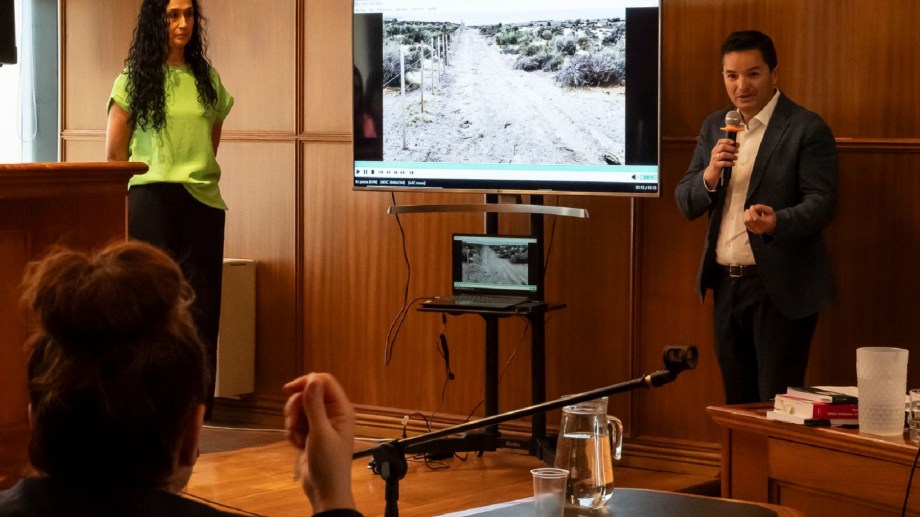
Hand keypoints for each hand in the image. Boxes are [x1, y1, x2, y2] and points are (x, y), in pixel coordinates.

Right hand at [284, 372, 356, 512]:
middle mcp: (332, 412)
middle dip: (296, 408)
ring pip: (299, 408)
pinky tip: (297, 446)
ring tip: (298, 439)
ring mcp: (320, 423)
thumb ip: (315, 405)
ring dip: (293, 422)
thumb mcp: (320, 433)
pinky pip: (295, 422)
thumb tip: (312, 378)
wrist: (324, 490)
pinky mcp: (310, 433)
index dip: (306, 382)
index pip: (323, 382)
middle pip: (307, 394)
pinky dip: (292, 433)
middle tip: (294, 425)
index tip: (288, 390)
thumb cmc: (328, 463)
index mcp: (341, 409)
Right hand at [704, 139, 738, 188]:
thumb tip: (738, 144)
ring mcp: (714, 158)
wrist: (712, 172)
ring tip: (736, 158)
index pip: (720, 141)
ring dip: (732, 156)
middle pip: (723, 146)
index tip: (733, 142)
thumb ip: (730, 149)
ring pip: (723, 154)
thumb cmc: (720, 161)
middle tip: (737, 151)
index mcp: (716, 148)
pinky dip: (730, 163)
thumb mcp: (724, 154)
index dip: (727, 140)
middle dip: (732, 148)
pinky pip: (723, 163)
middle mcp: (714, 152)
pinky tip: (733, 164)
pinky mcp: (715, 165)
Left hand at [744, 204, 775, 234]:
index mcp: (766, 224)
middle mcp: (760, 229)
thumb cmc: (770, 216)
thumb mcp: (769, 210)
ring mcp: (754, 230)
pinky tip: (751, 215)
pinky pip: (745, 222)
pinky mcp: (750, 229)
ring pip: (745, 221)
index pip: (755, 219)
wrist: (771, 225)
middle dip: (748, 212)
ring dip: (747, 214)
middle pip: (749, 220)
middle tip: (751, 209)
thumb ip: (761, 207)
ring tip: (752, 212)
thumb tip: (752, 207)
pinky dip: (746, 217)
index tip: (753, 206)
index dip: (752, 211)